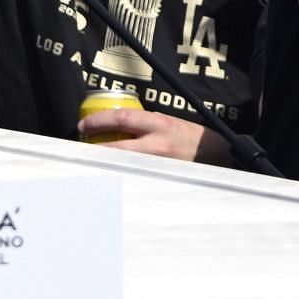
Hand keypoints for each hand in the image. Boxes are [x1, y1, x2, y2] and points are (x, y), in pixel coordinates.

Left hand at [77, 107, 230, 164]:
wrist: (219, 155)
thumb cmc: (191, 137)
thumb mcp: (169, 122)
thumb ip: (146, 124)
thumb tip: (117, 124)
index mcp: (159, 124)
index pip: (122, 118)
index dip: (99, 121)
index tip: (83, 125)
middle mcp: (158, 145)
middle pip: (117, 148)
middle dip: (95, 149)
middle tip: (80, 150)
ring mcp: (160, 165)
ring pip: (123, 167)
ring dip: (105, 165)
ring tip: (92, 164)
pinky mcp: (162, 179)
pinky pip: (136, 179)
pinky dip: (122, 178)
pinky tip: (112, 179)